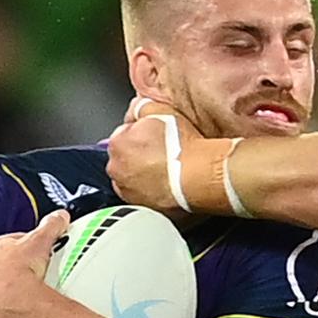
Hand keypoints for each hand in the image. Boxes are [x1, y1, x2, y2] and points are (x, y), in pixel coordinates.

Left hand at [0, 211, 69, 317]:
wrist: (9, 302)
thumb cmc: (17, 271)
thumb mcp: (40, 240)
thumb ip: (50, 226)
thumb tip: (58, 216)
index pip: (6, 245)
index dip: (21, 250)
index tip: (33, 255)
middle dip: (10, 275)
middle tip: (29, 280)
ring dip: (0, 299)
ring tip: (21, 304)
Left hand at [108, 97, 245, 216]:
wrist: (200, 176)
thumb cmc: (183, 146)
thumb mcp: (161, 111)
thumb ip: (142, 107)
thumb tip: (136, 108)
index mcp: (117, 144)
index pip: (124, 135)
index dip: (143, 134)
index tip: (158, 137)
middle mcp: (117, 170)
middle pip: (127, 160)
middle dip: (141, 157)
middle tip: (165, 154)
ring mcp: (129, 193)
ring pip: (135, 181)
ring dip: (147, 177)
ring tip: (170, 171)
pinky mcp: (144, 209)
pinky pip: (148, 199)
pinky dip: (156, 194)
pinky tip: (172, 187)